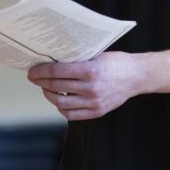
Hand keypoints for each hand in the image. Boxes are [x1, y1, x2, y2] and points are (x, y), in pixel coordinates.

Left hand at [27, 51, 144, 120]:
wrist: (136, 76)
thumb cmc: (116, 62)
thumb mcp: (96, 55)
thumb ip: (77, 59)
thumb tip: (52, 60)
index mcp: (90, 70)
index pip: (57, 71)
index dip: (41, 71)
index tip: (32, 71)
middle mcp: (91, 88)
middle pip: (56, 86)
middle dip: (41, 81)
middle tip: (34, 78)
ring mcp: (94, 102)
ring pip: (61, 102)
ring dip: (49, 95)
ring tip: (46, 88)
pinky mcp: (97, 111)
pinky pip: (71, 114)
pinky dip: (61, 107)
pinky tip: (60, 99)